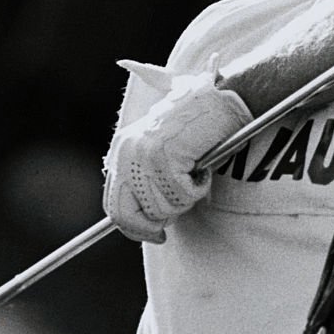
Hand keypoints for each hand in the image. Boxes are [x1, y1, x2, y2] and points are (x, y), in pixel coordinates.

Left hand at [103, 64, 250, 241]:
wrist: (219, 98)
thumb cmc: (198, 123)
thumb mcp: (163, 147)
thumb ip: (148, 177)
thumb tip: (148, 221)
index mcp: (121, 150)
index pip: (114, 203)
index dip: (133, 227)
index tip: (155, 235)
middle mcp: (126, 153)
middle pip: (125, 214)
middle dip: (150, 227)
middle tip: (172, 222)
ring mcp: (143, 155)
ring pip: (160, 208)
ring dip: (184, 201)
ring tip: (197, 176)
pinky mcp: (164, 157)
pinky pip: (180, 196)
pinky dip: (198, 189)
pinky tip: (203, 169)